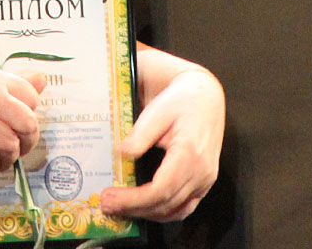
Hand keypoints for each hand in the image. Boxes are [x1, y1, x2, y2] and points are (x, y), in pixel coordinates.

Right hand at [0, 64, 46, 173]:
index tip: (23, 124)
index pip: (30, 95)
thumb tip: (40, 80)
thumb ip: (4, 83)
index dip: (30, 113)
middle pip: (28, 122)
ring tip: (0, 161)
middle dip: (28, 141)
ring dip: (8, 158)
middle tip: (21, 148)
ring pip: (10, 145)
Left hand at [100, 67, 223, 221]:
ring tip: (120, 208)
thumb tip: (120, 154)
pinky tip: (143, 208)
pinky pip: (184, 207)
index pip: (160, 189)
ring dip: (146, 214)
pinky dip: (162, 213)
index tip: (109, 198)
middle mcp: (202, 172)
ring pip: (175, 211)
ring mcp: (205, 180)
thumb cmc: (182, 102)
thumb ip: (140, 136)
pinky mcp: (204, 183)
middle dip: (133, 209)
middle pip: (165, 204)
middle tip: (106, 204)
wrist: (205, 98)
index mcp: (190, 154)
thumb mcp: (157, 112)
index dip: (133, 200)